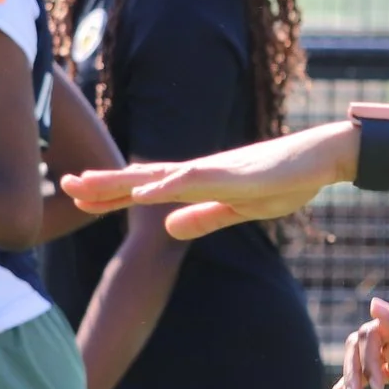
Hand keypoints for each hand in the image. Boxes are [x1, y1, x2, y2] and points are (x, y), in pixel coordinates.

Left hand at [64, 120, 355, 238]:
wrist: (323, 157)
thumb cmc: (287, 180)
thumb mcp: (242, 208)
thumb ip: (207, 217)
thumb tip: (170, 230)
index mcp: (201, 183)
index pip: (148, 189)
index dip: (113, 195)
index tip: (79, 198)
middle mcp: (200, 172)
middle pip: (143, 179)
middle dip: (103, 184)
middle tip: (65, 184)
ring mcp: (215, 171)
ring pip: (159, 176)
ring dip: (122, 182)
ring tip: (88, 185)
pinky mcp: (235, 173)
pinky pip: (196, 180)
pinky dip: (168, 185)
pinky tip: (146, 191)